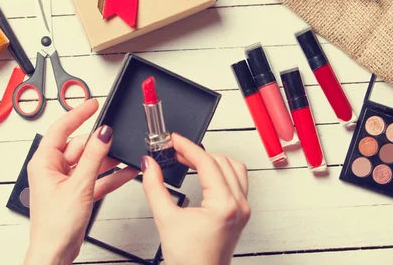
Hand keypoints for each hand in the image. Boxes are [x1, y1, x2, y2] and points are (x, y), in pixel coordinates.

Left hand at [24, 99, 138, 264]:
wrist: (55, 253)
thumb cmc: (54, 226)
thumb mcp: (79, 185)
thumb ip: (93, 157)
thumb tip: (102, 133)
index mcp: (44, 162)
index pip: (61, 128)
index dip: (78, 114)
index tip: (93, 104)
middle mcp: (52, 169)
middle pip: (79, 146)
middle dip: (99, 143)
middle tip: (116, 136)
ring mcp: (64, 181)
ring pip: (88, 162)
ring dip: (107, 160)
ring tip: (125, 154)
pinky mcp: (76, 193)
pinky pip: (94, 177)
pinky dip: (109, 175)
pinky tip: (125, 172)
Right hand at [141, 134, 249, 264]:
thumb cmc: (189, 260)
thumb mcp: (165, 218)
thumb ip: (154, 187)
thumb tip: (149, 165)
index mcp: (224, 205)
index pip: (207, 163)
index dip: (187, 147)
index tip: (173, 139)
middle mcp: (239, 205)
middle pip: (222, 161)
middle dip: (198, 151)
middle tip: (176, 149)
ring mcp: (243, 209)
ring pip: (234, 168)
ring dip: (213, 159)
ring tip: (190, 158)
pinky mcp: (241, 213)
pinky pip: (237, 181)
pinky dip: (221, 171)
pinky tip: (205, 173)